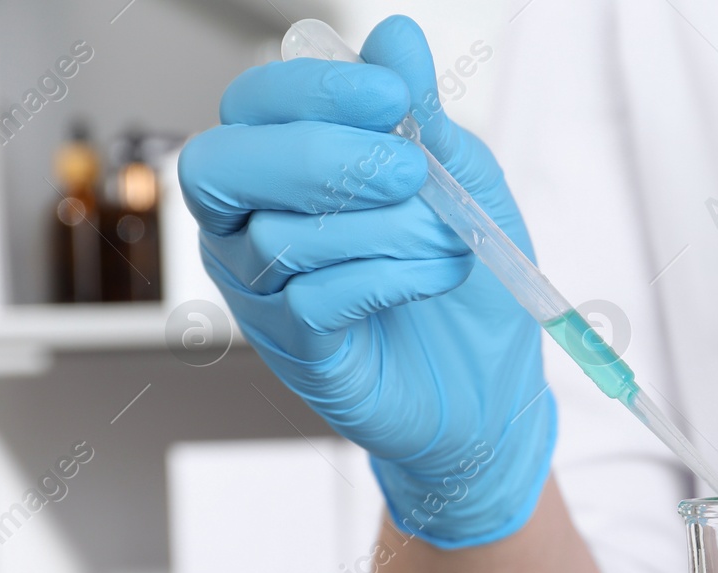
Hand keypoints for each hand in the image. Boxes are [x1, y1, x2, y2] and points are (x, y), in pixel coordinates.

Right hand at [178, 16, 553, 547]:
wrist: (493, 389)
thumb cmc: (466, 283)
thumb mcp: (461, 184)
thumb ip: (425, 117)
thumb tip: (397, 37)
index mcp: (281, 167)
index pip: (253, 106)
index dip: (314, 91)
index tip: (394, 96)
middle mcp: (248, 225)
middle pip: (223, 167)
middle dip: (320, 157)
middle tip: (410, 171)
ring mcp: (261, 294)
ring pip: (279, 239)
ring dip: (384, 230)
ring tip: (449, 240)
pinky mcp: (296, 351)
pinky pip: (311, 300)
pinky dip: (386, 279)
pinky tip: (434, 279)